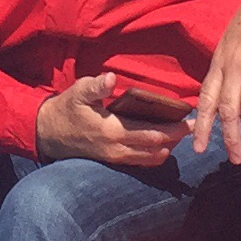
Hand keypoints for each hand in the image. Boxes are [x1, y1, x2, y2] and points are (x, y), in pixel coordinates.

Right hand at [37, 71, 182, 167]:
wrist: (48, 133)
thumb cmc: (66, 109)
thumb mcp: (78, 92)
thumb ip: (95, 86)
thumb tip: (111, 78)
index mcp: (112, 130)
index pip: (151, 133)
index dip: (173, 129)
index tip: (189, 121)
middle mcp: (117, 149)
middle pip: (156, 148)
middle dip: (176, 139)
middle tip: (192, 127)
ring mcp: (115, 158)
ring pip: (150, 159)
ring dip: (167, 148)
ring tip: (179, 136)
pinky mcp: (112, 160)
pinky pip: (140, 162)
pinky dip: (154, 155)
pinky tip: (161, 145)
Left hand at [192, 0, 240, 163]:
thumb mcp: (225, 51)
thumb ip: (221, 78)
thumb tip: (214, 108)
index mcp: (218, 66)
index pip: (205, 100)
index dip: (200, 126)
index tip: (198, 148)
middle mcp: (233, 67)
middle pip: (228, 109)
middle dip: (230, 138)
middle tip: (235, 158)